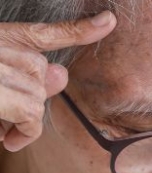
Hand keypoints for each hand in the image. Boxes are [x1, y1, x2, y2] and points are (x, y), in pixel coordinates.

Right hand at [0, 11, 115, 151]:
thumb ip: (28, 77)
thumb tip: (60, 72)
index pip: (44, 33)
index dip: (80, 29)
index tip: (109, 21)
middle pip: (41, 78)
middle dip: (26, 103)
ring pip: (36, 100)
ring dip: (20, 121)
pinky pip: (31, 113)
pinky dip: (25, 134)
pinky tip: (9, 141)